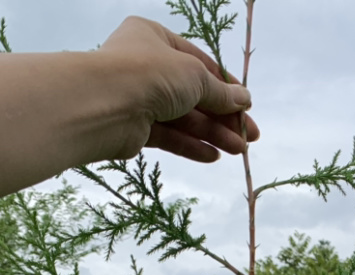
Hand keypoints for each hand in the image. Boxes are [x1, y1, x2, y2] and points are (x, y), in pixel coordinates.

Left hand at [99, 16, 259, 162]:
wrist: (103, 104)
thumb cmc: (150, 73)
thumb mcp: (195, 76)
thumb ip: (221, 92)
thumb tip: (245, 99)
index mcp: (155, 38)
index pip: (198, 63)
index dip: (226, 87)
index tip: (246, 107)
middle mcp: (145, 66)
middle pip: (194, 94)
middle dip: (223, 116)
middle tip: (250, 136)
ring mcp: (139, 98)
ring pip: (183, 118)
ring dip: (213, 134)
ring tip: (239, 150)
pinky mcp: (135, 128)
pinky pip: (169, 136)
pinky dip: (191, 145)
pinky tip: (214, 156)